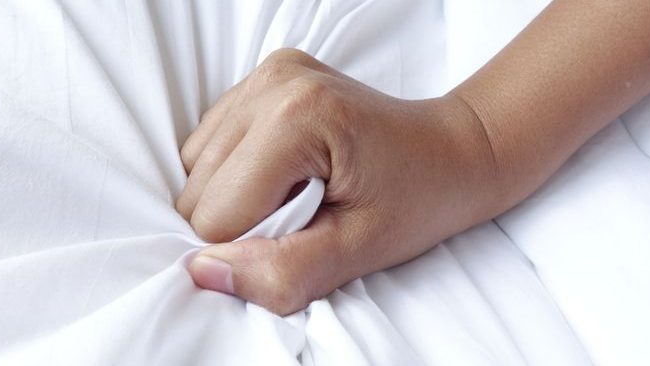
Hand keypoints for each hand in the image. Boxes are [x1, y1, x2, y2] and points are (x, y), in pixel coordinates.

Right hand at [176, 49, 497, 314]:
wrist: (452, 151)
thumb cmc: (419, 198)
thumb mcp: (360, 249)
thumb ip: (283, 269)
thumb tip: (205, 273)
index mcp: (297, 117)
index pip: (215, 215)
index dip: (256, 246)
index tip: (311, 232)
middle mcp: (273, 83)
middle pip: (198, 190)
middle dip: (244, 221)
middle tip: (309, 214)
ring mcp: (267, 74)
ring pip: (197, 168)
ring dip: (237, 197)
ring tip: (301, 193)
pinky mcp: (264, 77)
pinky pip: (212, 145)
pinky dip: (238, 172)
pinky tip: (287, 173)